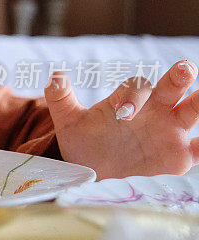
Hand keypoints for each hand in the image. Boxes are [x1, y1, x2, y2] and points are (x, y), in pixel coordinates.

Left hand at [44, 60, 198, 178]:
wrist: (91, 170)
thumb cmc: (83, 140)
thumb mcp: (68, 121)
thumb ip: (60, 99)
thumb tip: (55, 77)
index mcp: (130, 99)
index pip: (137, 87)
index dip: (133, 95)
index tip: (123, 112)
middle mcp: (154, 110)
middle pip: (172, 87)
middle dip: (179, 76)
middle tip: (183, 69)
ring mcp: (170, 131)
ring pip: (194, 110)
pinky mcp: (179, 156)